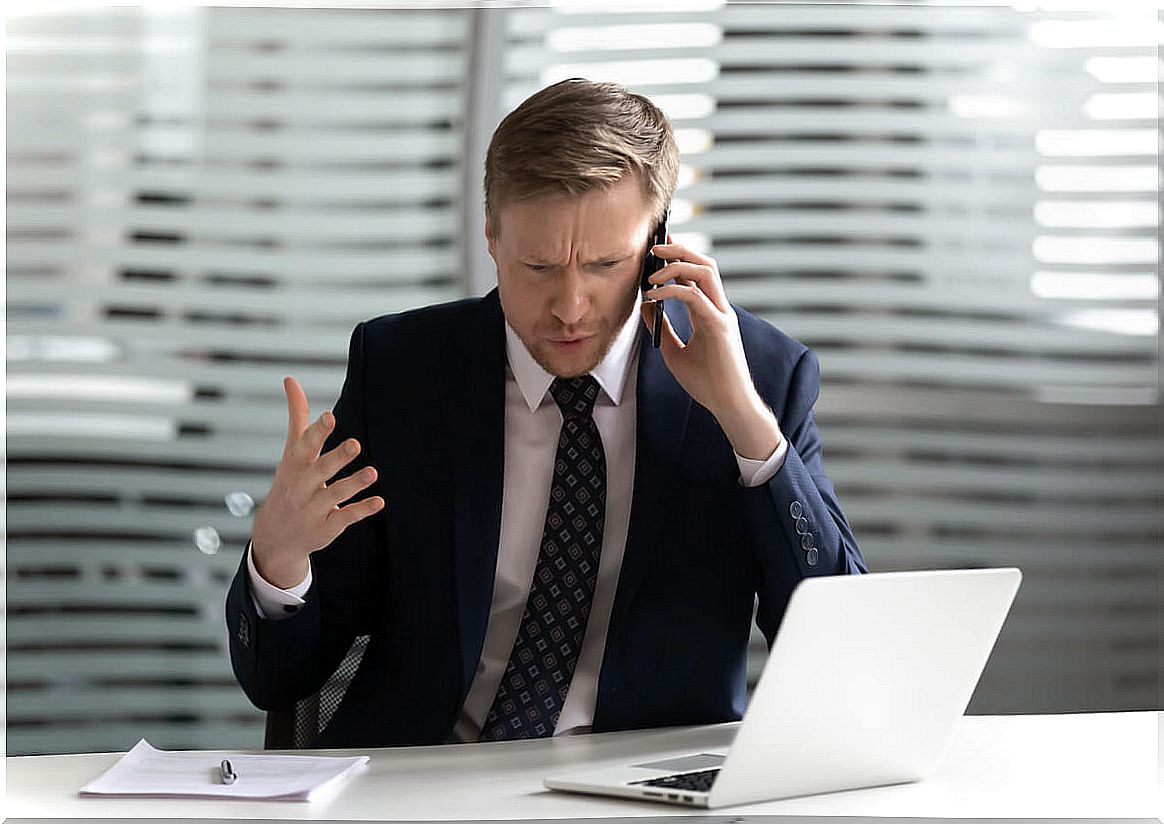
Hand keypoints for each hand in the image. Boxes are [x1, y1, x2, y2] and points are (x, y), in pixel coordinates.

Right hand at [250, 376, 383, 587]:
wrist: (275, 534)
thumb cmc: (290, 481)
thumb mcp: (292, 451)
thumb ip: (297, 416)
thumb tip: (290, 378)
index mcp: (294, 464)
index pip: (305, 445)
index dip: (317, 431)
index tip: (330, 415)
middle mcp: (302, 486)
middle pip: (320, 470)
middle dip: (337, 458)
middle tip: (355, 444)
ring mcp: (313, 508)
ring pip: (335, 495)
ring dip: (354, 484)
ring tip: (373, 472)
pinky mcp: (326, 527)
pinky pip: (344, 517)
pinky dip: (361, 509)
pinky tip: (379, 501)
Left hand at [641, 242, 783, 460]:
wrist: (727, 405)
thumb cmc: (706, 383)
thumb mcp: (673, 351)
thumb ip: (661, 327)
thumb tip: (645, 305)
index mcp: (711, 313)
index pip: (697, 274)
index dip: (679, 257)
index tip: (659, 249)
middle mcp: (719, 309)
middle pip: (705, 264)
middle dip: (680, 250)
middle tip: (654, 247)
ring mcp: (722, 316)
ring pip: (705, 272)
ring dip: (677, 263)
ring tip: (652, 269)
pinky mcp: (719, 327)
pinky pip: (695, 296)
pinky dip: (673, 290)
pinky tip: (654, 295)